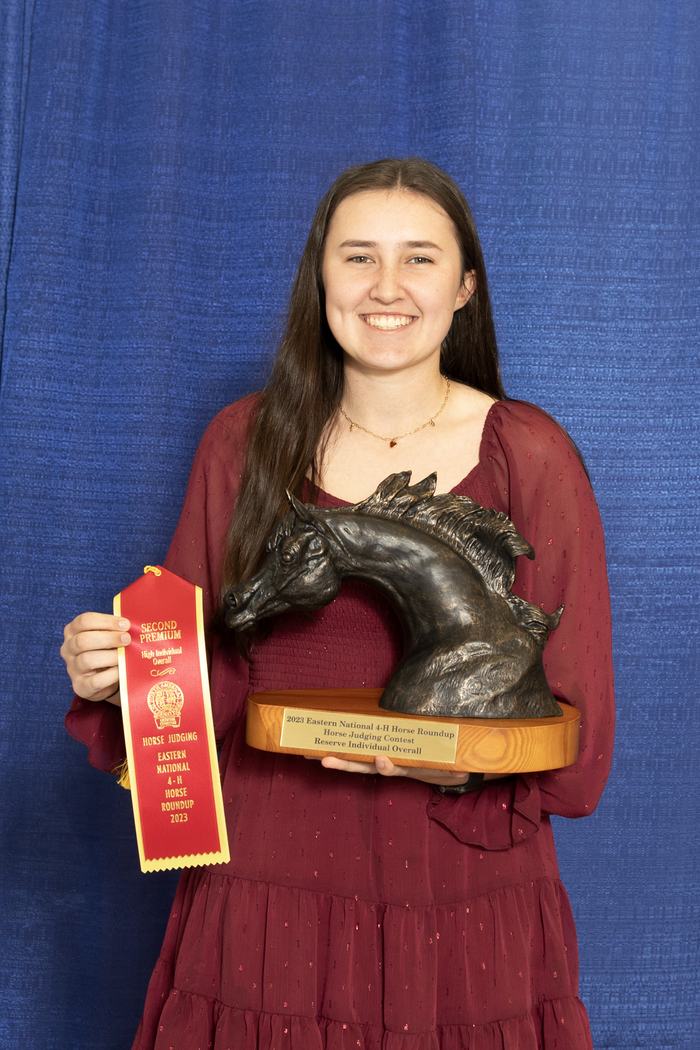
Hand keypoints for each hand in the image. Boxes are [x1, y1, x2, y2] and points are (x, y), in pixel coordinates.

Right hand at [60, 612, 129, 703]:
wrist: (105, 679)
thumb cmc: (107, 650)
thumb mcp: (107, 636)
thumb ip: (116, 629)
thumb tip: (134, 626)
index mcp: (73, 631)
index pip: (84, 621)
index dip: (106, 621)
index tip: (125, 624)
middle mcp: (68, 649)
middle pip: (82, 640)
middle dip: (108, 638)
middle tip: (127, 639)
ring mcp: (72, 668)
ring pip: (87, 660)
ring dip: (110, 656)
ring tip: (125, 656)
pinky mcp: (81, 687)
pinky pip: (95, 681)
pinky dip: (111, 675)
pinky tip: (122, 670)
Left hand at [314, 753, 471, 787]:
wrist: (440, 766)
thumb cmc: (442, 764)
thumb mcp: (446, 767)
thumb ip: (447, 768)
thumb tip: (458, 770)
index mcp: (403, 768)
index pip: (391, 768)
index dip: (385, 765)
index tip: (381, 759)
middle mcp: (387, 763)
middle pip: (362, 765)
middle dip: (343, 762)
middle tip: (323, 759)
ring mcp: (379, 758)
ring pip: (354, 759)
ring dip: (335, 757)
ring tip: (313, 755)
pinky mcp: (377, 749)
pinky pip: (357, 750)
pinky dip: (341, 748)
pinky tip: (320, 749)